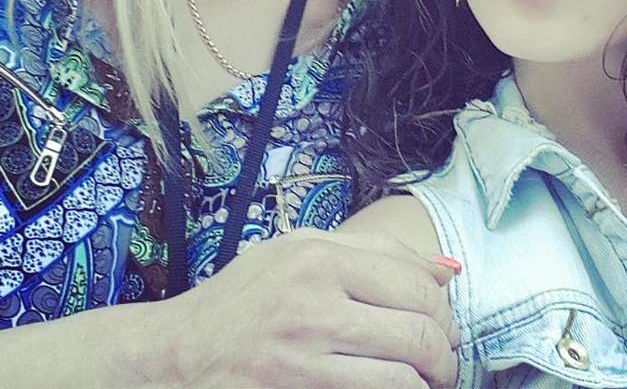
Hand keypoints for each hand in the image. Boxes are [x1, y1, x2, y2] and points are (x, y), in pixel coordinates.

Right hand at [163, 227, 458, 388]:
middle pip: (419, 330)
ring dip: (430, 382)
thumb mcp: (300, 251)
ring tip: (428, 381)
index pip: (416, 283)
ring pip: (405, 377)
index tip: (442, 322)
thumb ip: (376, 252)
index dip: (443, 309)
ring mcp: (304, 358)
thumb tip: (448, 269)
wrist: (178, 354)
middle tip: (443, 358)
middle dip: (446, 351)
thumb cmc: (242, 298)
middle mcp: (313, 304)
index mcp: (318, 258)